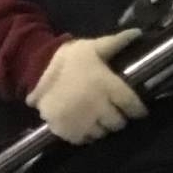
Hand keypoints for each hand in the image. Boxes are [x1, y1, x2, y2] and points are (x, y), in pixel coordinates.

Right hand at [27, 30, 147, 144]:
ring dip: (102, 126)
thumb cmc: (69, 58)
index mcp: (107, 85)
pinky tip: (84, 123)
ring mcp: (80, 120)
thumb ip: (117, 42)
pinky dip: (86, 134)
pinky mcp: (65, 130)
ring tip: (98, 117)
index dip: (138, 109)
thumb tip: (138, 33)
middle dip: (119, 117)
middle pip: (118, 122)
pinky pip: (84, 139)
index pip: (132, 105)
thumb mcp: (93, 47)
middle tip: (114, 111)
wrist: (34, 69)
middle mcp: (96, 106)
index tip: (138, 109)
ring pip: (102, 132)